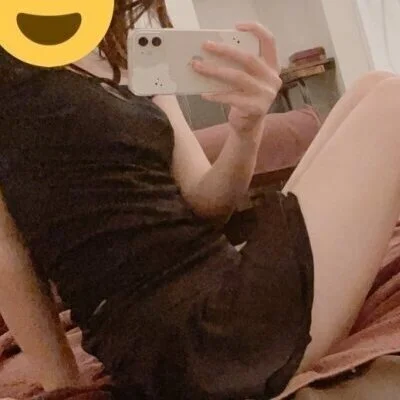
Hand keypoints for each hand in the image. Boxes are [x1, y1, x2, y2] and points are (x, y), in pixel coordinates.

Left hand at [192, 22, 281, 137]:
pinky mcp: (256, 108)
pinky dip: (216, 95)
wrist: (248, 126)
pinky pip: (232, 97)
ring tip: (198, 67)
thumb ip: (238, 66)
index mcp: (272, 67)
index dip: (255, 30)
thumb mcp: (246, 79)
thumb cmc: (244, 98)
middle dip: (224, 50)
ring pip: (237, 77)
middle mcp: (272, 79)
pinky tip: (204, 93)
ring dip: (215, 71)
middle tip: (206, 46)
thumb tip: (212, 52)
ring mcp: (266, 94)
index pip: (269, 41)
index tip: (236, 26)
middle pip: (248, 58)